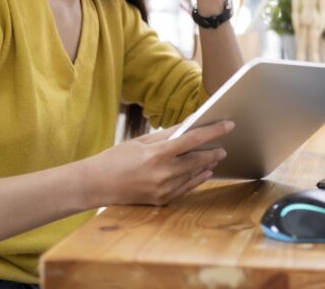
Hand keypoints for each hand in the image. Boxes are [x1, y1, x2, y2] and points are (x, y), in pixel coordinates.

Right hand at [79, 120, 234, 207]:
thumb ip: (167, 134)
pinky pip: (185, 188)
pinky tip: (204, 172)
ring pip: (193, 175)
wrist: (96, 185)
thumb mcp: (141, 141)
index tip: (228, 125)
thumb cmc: (116, 158)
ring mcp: (163, 189)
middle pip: (197, 159)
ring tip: (216, 156)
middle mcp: (162, 173)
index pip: (192, 139)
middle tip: (224, 145)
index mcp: (156, 154)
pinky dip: (197, 179)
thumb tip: (189, 125)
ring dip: (207, 165)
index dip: (213, 131)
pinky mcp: (161, 200)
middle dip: (213, 151)